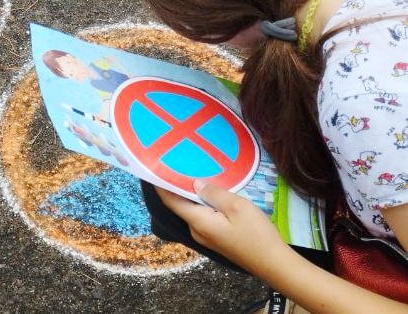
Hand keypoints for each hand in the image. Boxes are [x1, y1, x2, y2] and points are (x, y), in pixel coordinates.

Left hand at [158, 180, 288, 277]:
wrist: (275, 264)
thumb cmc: (256, 234)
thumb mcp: (236, 207)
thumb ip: (214, 193)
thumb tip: (194, 184)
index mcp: (198, 222)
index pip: (171, 201)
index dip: (161, 185)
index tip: (154, 168)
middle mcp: (196, 231)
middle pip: (180, 206)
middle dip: (176, 187)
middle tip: (177, 165)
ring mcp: (206, 238)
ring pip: (192, 212)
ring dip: (191, 196)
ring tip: (192, 175)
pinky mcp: (216, 240)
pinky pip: (202, 218)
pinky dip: (201, 205)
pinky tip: (209, 195)